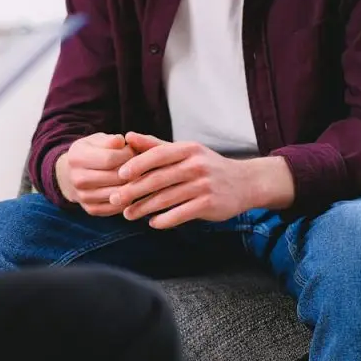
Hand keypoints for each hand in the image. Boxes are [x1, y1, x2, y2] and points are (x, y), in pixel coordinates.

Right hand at [56, 133, 134, 215]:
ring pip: (117, 193)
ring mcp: (83, 196)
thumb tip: (121, 141)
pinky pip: (115, 207)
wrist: (71, 174)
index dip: (127, 155)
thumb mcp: (96, 140)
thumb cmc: (90, 153)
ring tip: (137, 176)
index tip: (134, 151)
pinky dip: (127, 199)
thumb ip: (110, 140)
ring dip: (132, 186)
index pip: (110, 158)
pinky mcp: (91, 209)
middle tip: (140, 165)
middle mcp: (77, 179)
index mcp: (77, 157)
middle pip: (115, 177)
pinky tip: (130, 189)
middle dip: (132, 170)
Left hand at [110, 133, 294, 228]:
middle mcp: (196, 165)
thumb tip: (128, 136)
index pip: (157, 155)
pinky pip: (181, 214)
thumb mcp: (185, 151)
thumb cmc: (207, 166)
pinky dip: (164, 220)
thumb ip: (155, 146)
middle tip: (115, 199)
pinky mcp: (209, 204)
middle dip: (133, 190)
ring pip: (166, 199)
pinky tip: (152, 224)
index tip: (119, 175)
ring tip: (128, 215)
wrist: (245, 183)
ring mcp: (203, 185)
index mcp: (188, 150)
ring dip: (144, 208)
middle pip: (158, 179)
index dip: (137, 165)